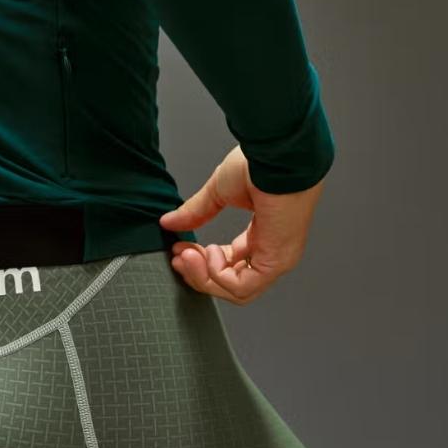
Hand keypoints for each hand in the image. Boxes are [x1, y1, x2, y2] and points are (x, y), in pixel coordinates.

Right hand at [159, 143, 324, 305]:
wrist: (275, 156)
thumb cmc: (259, 165)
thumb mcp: (218, 191)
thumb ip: (196, 211)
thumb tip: (170, 222)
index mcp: (262, 235)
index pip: (231, 264)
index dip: (201, 262)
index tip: (179, 251)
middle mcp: (272, 251)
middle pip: (232, 284)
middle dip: (199, 274)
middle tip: (178, 258)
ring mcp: (276, 258)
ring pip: (236, 291)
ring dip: (204, 277)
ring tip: (190, 254)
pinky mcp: (276, 261)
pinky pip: (243, 286)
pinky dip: (218, 274)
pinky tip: (209, 252)